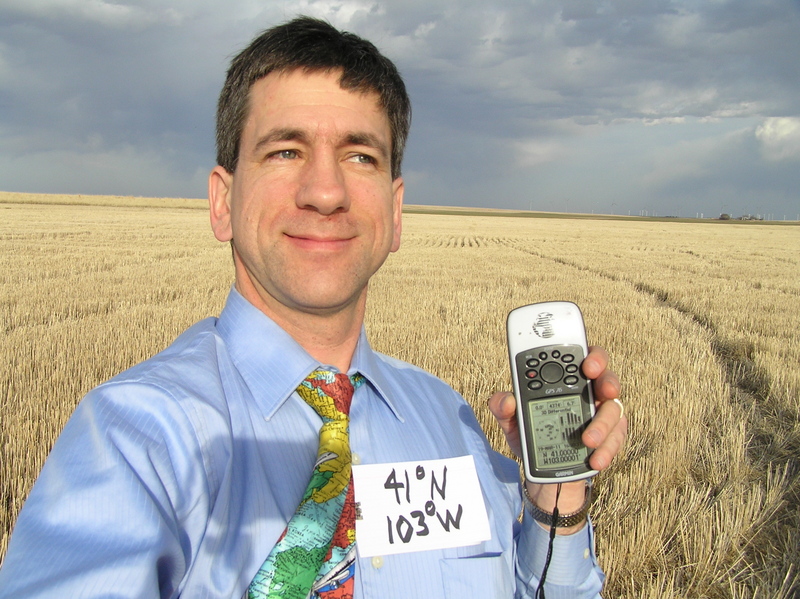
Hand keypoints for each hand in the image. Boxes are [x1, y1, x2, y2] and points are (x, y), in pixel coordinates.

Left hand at [488, 346, 626, 530]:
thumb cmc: (532, 434)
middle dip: (607, 380)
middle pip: (607, 377)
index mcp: (566, 380)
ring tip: (588, 440)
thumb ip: (503, 408)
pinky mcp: (611, 437)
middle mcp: (589, 392)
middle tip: (601, 389)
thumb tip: (506, 400)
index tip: (585, 364)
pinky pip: (615, 439)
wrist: (544, 469)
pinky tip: (595, 459)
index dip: (588, 355)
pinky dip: (607, 449)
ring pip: (613, 410)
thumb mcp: (512, 421)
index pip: (581, 358)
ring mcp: (603, 414)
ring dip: (603, 424)